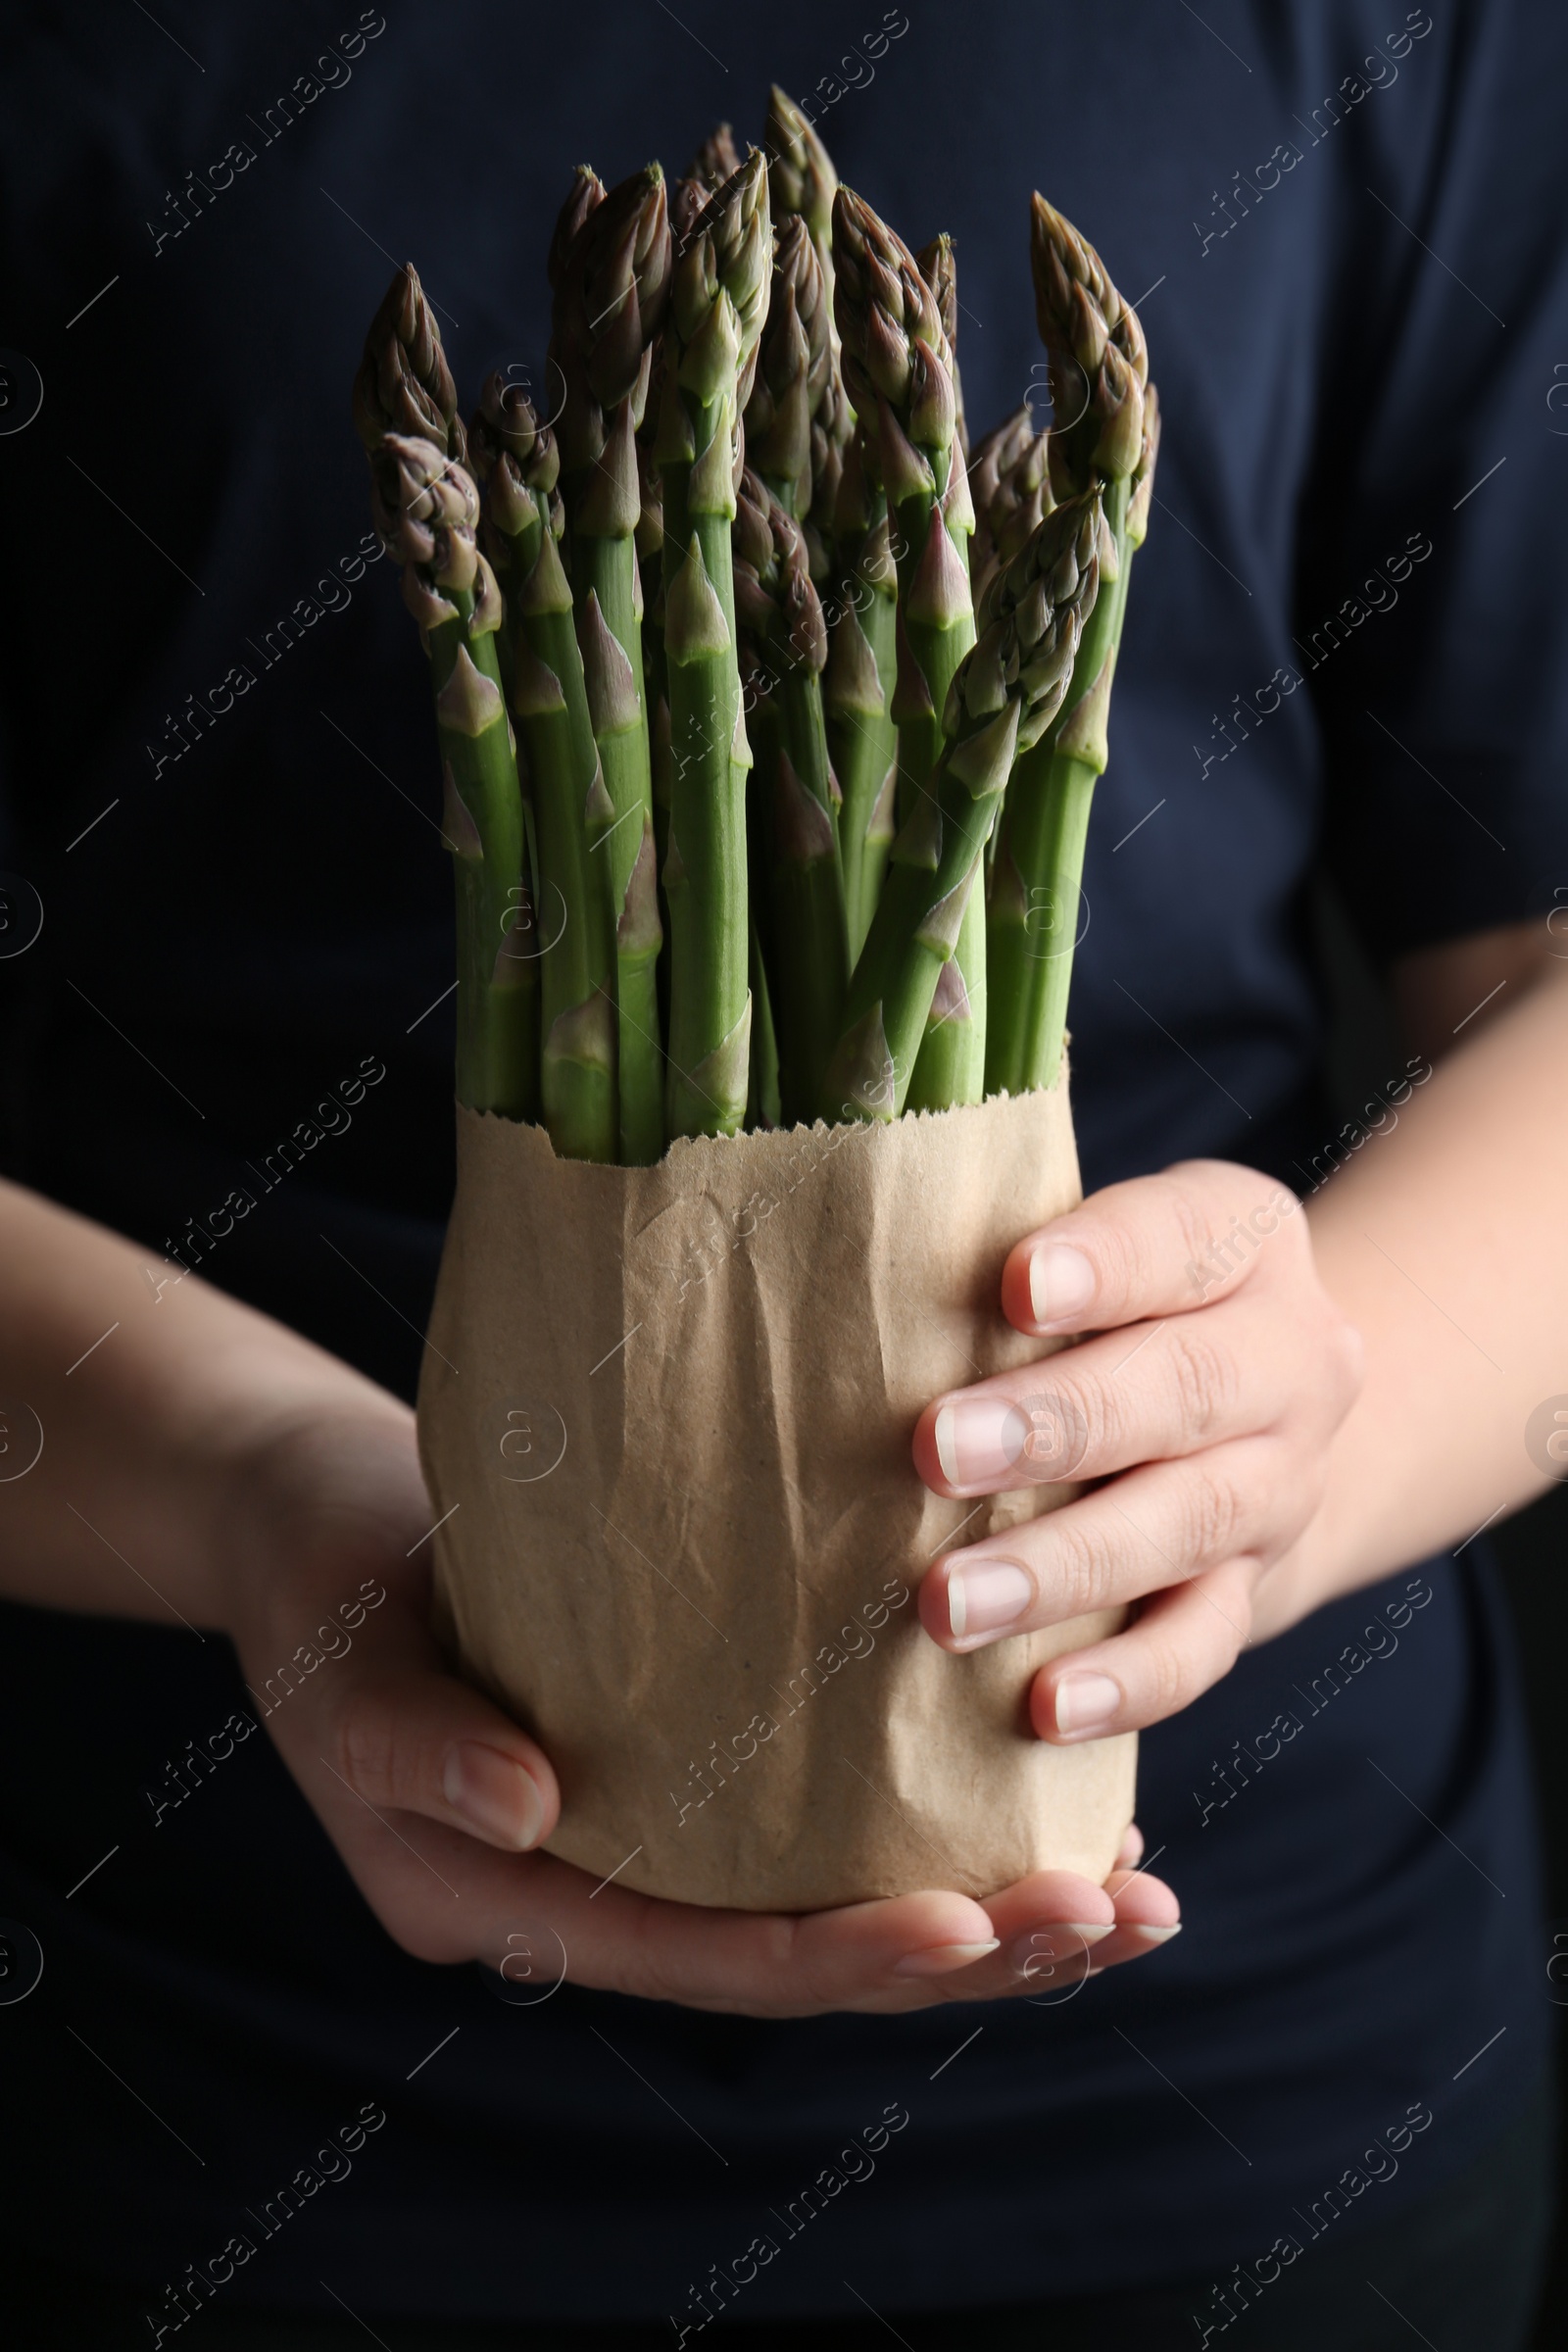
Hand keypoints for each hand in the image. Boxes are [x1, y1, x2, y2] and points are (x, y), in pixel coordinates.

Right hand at [218, 1396, 1179, 2016]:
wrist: (318, 1528)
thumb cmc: (321, 1589)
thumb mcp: (343, 1665)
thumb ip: (419, 1746)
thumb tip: (534, 1812)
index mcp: (515, 1905)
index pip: (710, 1958)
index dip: (847, 1953)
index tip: (978, 1922)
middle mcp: (602, 1897)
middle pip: (808, 1958)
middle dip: (974, 1953)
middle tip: (1123, 1914)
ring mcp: (654, 1842)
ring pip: (839, 1906)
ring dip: (991, 1913)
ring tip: (1137, 1892)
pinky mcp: (694, 1772)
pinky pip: (828, 1827)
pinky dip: (940, 1828)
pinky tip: (1051, 1802)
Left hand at [913, 1160, 1363, 1739]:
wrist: (1266, 1414)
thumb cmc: (1121, 1307)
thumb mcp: (1103, 1249)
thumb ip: (1018, 1264)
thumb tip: (856, 1301)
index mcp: (1243, 1240)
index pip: (1180, 1240)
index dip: (1104, 1263)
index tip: (1014, 1286)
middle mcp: (1289, 1359)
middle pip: (1185, 1387)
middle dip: (1057, 1424)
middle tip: (936, 1451)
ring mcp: (1283, 1482)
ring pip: (1186, 1522)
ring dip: (1062, 1566)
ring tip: (950, 1602)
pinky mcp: (1259, 1588)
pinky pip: (1203, 1641)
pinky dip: (1128, 1678)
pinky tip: (1046, 1706)